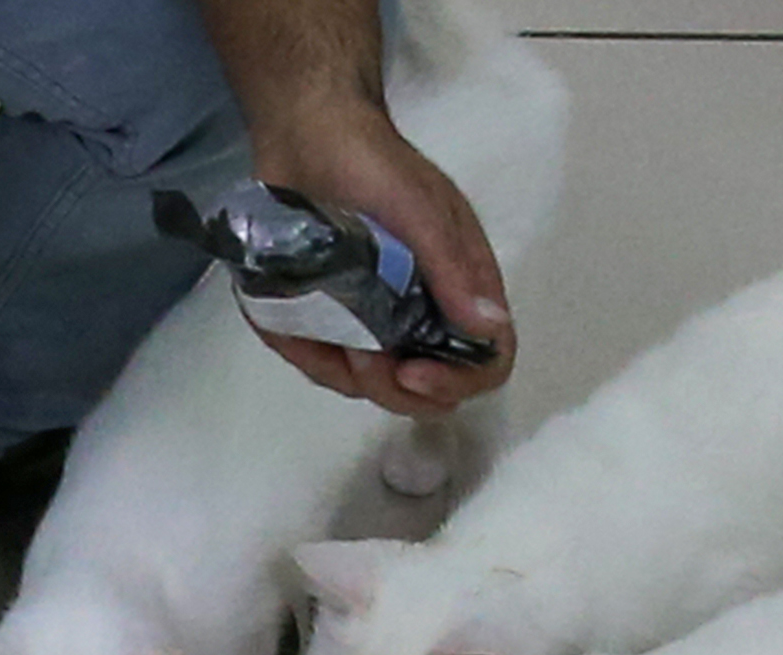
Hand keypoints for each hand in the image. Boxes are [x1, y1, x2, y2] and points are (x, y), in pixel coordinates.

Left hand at [243, 97, 509, 419]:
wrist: (307, 135)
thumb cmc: (374, 164)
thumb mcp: (421, 210)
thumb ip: (452, 270)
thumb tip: (489, 328)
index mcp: (460, 287)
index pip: (484, 360)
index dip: (458, 381)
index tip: (415, 370)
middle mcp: (424, 312)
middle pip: (427, 391)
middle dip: (395, 389)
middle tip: (364, 359)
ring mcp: (376, 319)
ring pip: (370, 384)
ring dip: (347, 373)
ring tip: (326, 332)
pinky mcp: (330, 317)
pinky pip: (322, 360)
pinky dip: (308, 353)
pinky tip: (294, 328)